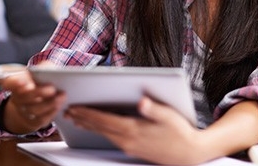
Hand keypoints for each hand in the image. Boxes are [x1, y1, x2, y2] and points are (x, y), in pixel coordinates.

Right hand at [2, 68, 65, 133]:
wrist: (36, 101)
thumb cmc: (39, 81)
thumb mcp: (40, 71)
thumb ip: (44, 67)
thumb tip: (50, 69)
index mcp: (15, 82)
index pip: (9, 82)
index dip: (15, 83)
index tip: (24, 82)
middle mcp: (17, 97)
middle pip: (24, 96)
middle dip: (39, 92)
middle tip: (52, 88)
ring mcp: (23, 111)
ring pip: (33, 110)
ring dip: (49, 103)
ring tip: (62, 96)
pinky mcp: (32, 121)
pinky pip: (40, 119)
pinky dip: (51, 112)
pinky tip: (59, 105)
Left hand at [65, 97, 203, 164]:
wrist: (190, 155)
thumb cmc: (181, 133)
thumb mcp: (170, 116)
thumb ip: (154, 109)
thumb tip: (142, 101)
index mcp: (134, 130)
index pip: (104, 120)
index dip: (87, 113)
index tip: (74, 107)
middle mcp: (128, 140)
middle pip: (100, 128)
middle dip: (82, 118)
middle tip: (67, 111)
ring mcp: (129, 146)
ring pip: (103, 134)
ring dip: (88, 125)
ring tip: (75, 118)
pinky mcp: (132, 149)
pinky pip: (111, 137)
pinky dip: (99, 130)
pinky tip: (96, 126)